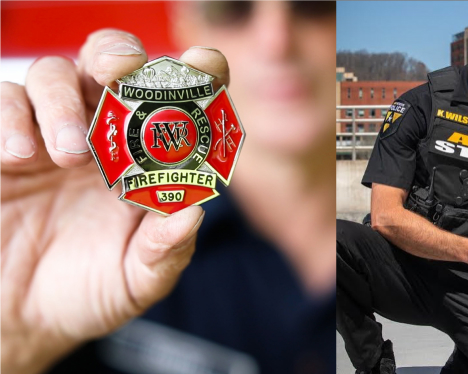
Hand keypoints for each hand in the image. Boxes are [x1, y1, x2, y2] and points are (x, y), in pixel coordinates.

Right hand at [1, 29, 221, 373]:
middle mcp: (102, 131)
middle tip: (124, 75)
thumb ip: (166, 251)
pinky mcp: (2, 145)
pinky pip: (3, 102)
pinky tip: (22, 156)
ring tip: (70, 154)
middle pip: (112, 61)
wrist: (19, 318)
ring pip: (55, 73)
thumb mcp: (137, 281)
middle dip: (122, 56)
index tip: (205, 71)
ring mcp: (48, 132)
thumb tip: (193, 213)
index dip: (197, 74)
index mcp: (150, 155)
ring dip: (66, 101)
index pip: (180, 97)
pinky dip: (12, 118)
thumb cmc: (88, 288)